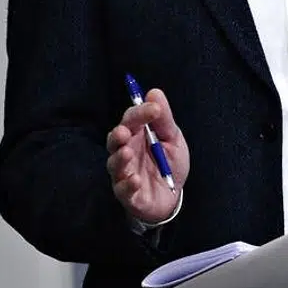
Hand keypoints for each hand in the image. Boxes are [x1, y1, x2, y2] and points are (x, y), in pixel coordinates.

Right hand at [104, 88, 189, 223]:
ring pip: (114, 164)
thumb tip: (154, 92)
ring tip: (127, 153)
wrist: (173, 195)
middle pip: (115, 140)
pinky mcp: (128, 194)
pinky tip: (135, 180)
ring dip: (119, 158)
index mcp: (137, 135)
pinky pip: (123, 189)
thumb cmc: (169, 163)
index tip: (154, 108)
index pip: (132, 120)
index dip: (140, 113)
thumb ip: (164, 119)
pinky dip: (128, 185)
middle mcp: (126, 152)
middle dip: (118, 135)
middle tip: (125, 131)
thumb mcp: (173, 138)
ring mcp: (124, 173)